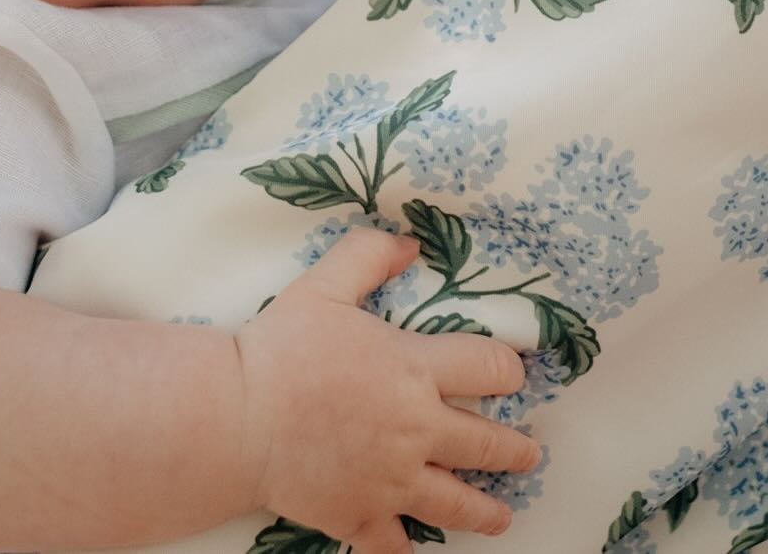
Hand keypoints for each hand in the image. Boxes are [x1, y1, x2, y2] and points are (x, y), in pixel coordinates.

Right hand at [236, 227, 538, 553]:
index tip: (515, 375)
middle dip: (514, 451)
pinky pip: (394, 544)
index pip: (489, 368)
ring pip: (456, 505)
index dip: (509, 369)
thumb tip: (409, 243)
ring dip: (485, 512)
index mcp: (415, 369)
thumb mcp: (325, 284)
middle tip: (529, 455)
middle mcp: (416, 430)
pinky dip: (406, 550)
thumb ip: (369, 256)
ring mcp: (391, 480)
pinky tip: (415, 549)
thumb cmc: (282, 348)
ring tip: (502, 517)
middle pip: (486, 444)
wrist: (238, 417)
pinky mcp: (360, 516)